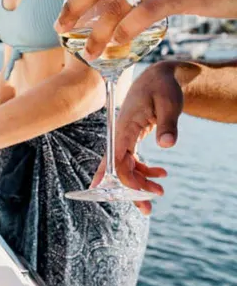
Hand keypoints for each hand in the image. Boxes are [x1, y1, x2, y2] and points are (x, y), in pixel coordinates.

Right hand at [91, 61, 184, 214]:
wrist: (158, 77)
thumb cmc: (163, 88)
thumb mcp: (169, 103)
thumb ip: (168, 124)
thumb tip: (168, 144)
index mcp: (123, 127)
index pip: (117, 159)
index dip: (125, 179)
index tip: (142, 192)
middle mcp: (119, 135)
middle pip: (117, 168)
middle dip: (129, 190)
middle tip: (146, 207)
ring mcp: (123, 138)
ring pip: (124, 167)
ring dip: (138, 183)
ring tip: (159, 192)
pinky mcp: (130, 139)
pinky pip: (131, 161)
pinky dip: (143, 171)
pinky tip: (160, 174)